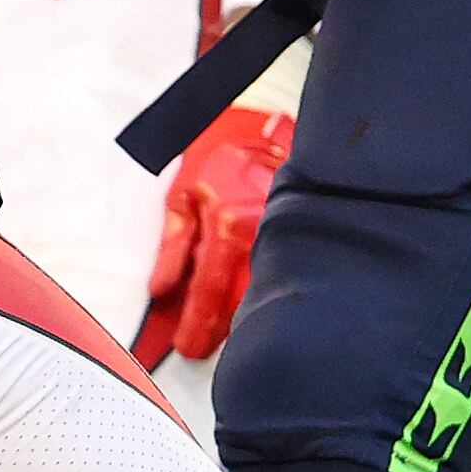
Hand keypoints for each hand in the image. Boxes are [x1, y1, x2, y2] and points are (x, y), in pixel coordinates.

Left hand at [131, 106, 291, 366]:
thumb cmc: (217, 154)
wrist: (265, 122)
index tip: (188, 348)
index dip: (198, 324)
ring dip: (252, 316)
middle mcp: (264, 234)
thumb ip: (173, 246)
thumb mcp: (181, 193)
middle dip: (225, 330)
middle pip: (245, 300)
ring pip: (271, 288)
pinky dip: (275, 290)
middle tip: (206, 348)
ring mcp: (291, 232)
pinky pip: (290, 269)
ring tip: (234, 338)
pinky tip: (267, 306)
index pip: (209, 290)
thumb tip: (162, 290)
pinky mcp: (308, 229)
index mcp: (228, 227)